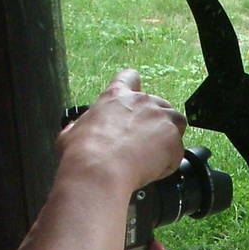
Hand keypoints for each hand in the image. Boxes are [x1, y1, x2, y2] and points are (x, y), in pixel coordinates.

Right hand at [60, 69, 184, 194]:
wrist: (99, 170)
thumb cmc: (82, 153)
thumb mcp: (71, 133)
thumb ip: (80, 126)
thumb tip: (75, 130)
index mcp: (116, 97)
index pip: (130, 78)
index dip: (135, 88)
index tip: (136, 100)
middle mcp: (141, 102)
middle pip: (160, 105)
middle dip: (155, 122)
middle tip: (143, 144)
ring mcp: (160, 118)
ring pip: (176, 122)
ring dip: (169, 137)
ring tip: (153, 156)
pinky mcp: (172, 138)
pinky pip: (177, 151)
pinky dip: (168, 163)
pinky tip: (152, 172)